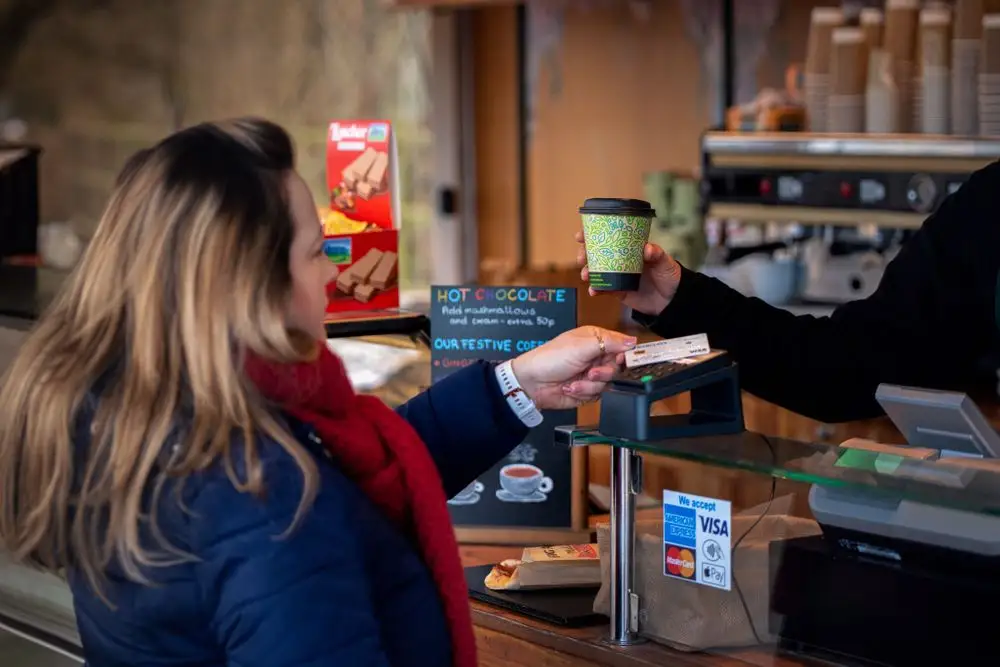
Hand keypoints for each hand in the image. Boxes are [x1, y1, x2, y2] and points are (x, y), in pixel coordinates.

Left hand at [511, 326, 636, 410]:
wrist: (532, 383)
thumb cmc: (549, 358)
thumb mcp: (581, 346)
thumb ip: (609, 342)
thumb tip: (632, 341)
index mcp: (595, 339)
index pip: (621, 345)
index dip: (625, 354)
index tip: (623, 361)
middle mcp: (596, 355)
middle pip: (617, 367)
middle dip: (603, 372)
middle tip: (590, 372)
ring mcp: (591, 373)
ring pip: (608, 383)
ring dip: (590, 384)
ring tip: (575, 380)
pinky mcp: (588, 390)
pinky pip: (598, 394)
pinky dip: (584, 392)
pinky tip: (570, 387)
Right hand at [574, 230, 681, 316]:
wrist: (673, 301)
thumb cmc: (670, 276)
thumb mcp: (665, 262)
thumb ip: (656, 255)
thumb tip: (647, 249)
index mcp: (630, 248)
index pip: (609, 237)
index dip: (593, 234)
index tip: (581, 235)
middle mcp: (621, 260)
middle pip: (597, 253)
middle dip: (585, 254)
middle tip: (582, 258)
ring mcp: (617, 275)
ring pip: (596, 271)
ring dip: (587, 272)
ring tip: (586, 275)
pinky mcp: (618, 291)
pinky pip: (603, 289)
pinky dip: (596, 289)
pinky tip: (593, 291)